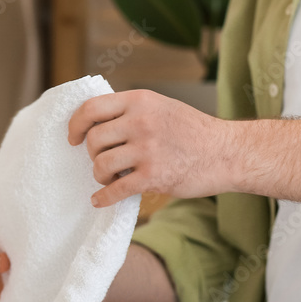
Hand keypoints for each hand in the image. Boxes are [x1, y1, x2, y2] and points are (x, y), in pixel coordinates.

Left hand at [67, 89, 234, 206]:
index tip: (73, 138)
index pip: (91, 108)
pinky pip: (115, 189)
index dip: (75, 124)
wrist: (227, 153)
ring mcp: (147, 149)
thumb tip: (96, 121)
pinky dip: (103, 198)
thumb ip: (132, 111)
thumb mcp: (162, 107)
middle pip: (93, 140)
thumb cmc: (194, 132)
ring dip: (99, 176)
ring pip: (100, 164)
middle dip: (92, 155)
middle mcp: (140, 122)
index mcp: (140, 101)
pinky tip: (100, 200)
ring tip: (110, 178)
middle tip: (103, 161)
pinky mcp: (153, 176)